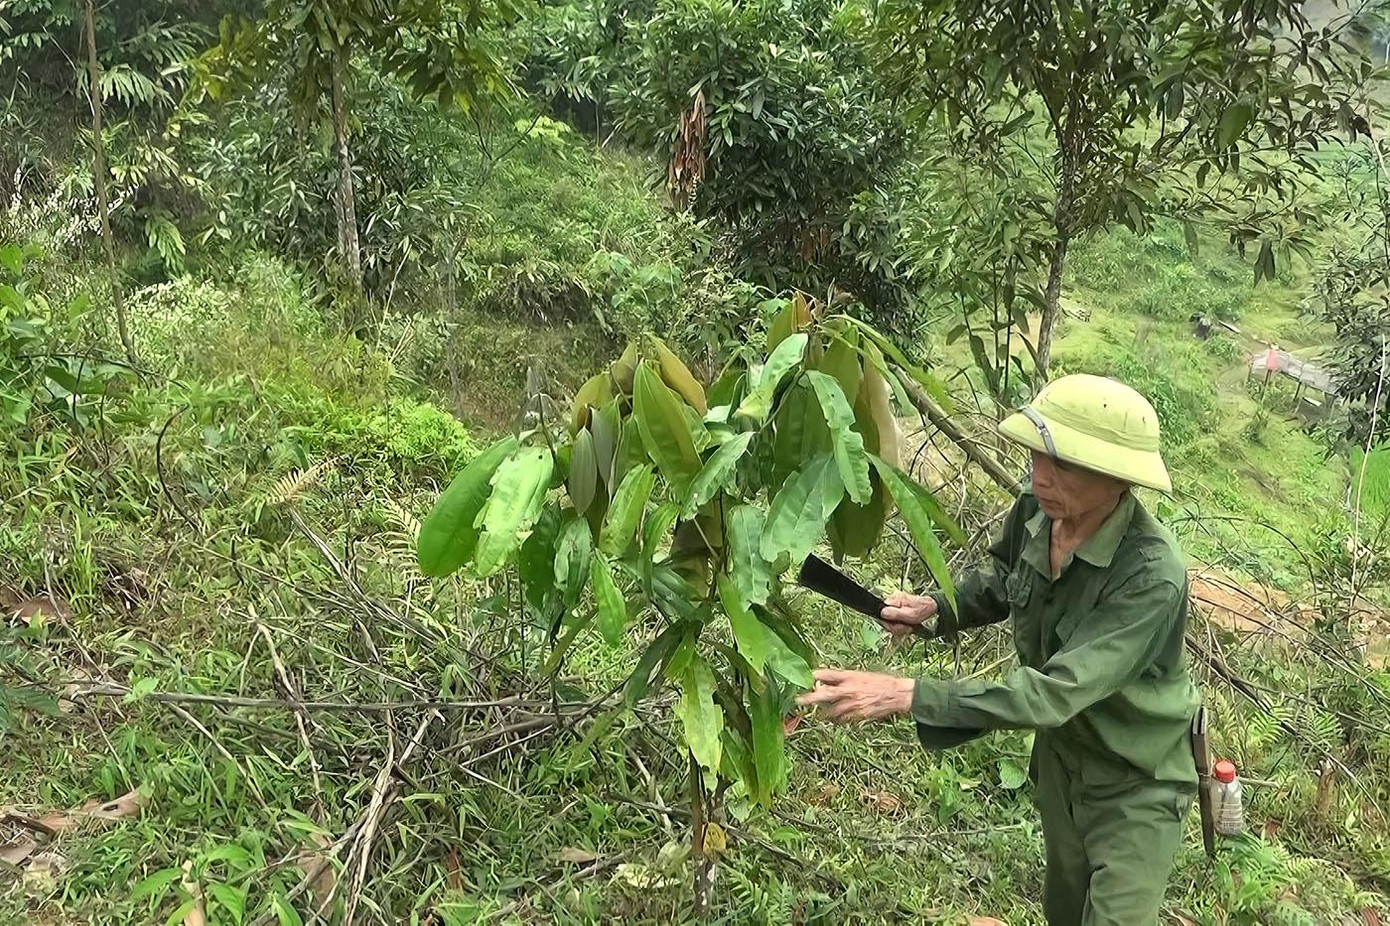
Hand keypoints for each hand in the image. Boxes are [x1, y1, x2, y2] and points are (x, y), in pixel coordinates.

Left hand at [795, 668, 914, 722]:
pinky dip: (837, 719)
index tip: (802, 679)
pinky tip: (837, 718)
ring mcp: (852, 703)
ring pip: (830, 711)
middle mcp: (848, 689)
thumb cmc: (878, 682)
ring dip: (824, 712)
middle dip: (809, 698)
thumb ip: (842, 678)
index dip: (812, 676)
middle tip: (797, 700)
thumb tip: (824, 681)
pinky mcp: (857, 715)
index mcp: (849, 676)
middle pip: (823, 694)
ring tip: (822, 713)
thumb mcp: (859, 674)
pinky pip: (841, 719)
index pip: (825, 674)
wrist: (897, 693)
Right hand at [879, 591, 937, 641]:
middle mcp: (892, 601)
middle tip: (905, 627)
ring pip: (889, 621)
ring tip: (908, 627)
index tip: (898, 626)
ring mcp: (894, 605)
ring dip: (899, 626)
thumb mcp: (911, 615)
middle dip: (895, 626)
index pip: (881, 613)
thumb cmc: (923, 610)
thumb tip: (882, 613)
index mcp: (894, 600)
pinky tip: (907, 625)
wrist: (931, 607)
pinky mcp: (897, 609)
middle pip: (885, 618)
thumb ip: (895, 614)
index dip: (889, 623)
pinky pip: (893, 619)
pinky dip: (900, 624)